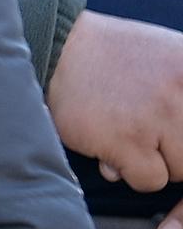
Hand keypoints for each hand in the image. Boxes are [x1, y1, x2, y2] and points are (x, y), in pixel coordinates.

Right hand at [46, 11, 182, 219]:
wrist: (59, 47)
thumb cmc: (115, 57)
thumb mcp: (173, 58)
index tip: (179, 171)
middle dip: (174, 154)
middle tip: (148, 135)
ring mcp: (159, 115)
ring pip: (179, 172)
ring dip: (153, 162)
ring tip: (128, 132)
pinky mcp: (127, 138)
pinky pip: (149, 181)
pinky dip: (128, 170)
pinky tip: (110, 141)